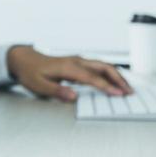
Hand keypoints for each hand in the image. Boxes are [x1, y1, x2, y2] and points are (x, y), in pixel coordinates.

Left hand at [7, 46, 130, 100]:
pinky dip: (110, 74)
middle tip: (130, 92)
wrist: (25, 60)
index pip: (92, 78)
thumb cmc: (31, 73)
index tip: (118, 94)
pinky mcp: (79, 64)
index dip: (106, 86)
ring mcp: (79, 61)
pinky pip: (99, 67)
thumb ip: (56, 91)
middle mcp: (77, 61)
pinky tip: (115, 82)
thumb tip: (73, 97)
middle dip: (119, 79)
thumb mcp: (38, 86)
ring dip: (117, 76)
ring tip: (127, 88)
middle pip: (104, 67)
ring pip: (104, 66)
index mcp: (68, 67)